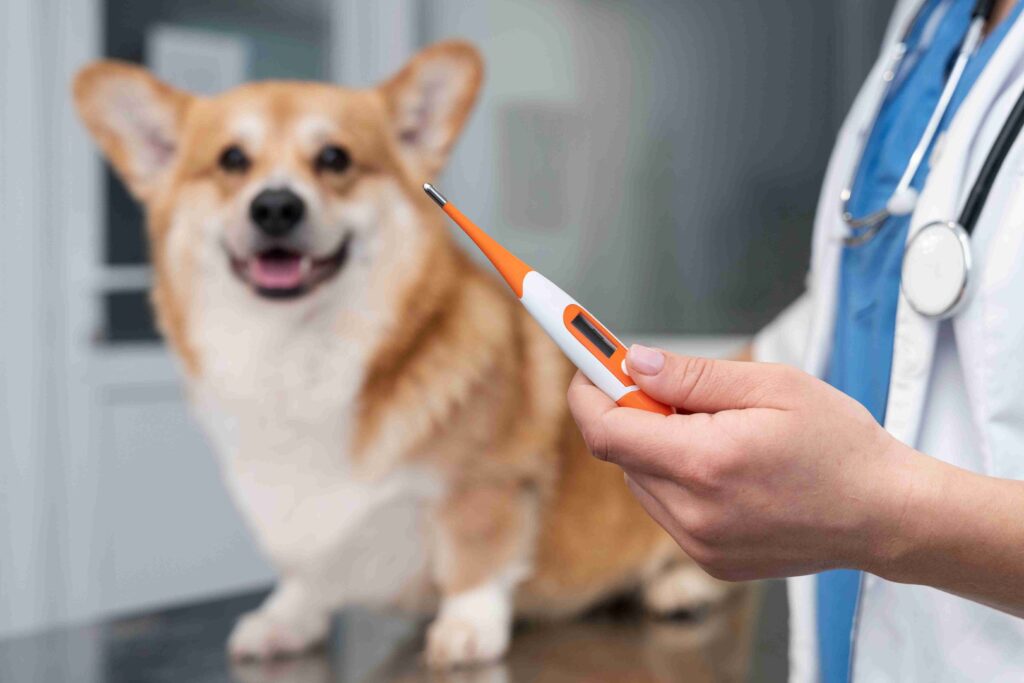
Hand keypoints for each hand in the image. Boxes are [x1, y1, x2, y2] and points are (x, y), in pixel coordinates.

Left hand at [567, 346, 929, 580]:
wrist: (885, 515)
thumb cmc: (839, 443)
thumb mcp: (773, 386)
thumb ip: (693, 376)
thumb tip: (635, 364)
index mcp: (705, 463)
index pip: (606, 430)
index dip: (587, 392)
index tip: (586, 364)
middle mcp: (693, 514)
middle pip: (620, 454)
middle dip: (631, 413)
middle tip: (672, 391)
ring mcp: (699, 545)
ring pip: (639, 481)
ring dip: (655, 448)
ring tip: (716, 434)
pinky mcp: (710, 560)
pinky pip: (665, 509)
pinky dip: (676, 480)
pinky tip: (725, 469)